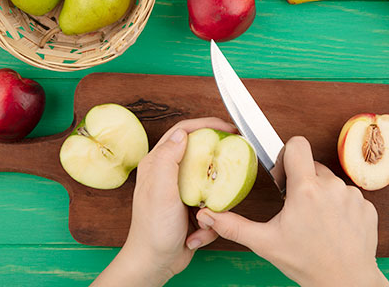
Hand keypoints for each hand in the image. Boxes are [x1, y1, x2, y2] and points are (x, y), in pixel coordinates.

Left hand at [92, 117, 236, 286]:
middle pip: (200, 153)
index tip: (227, 128)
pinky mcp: (192, 208)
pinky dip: (210, 222)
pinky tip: (197, 232)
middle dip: (217, 163)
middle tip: (235, 161)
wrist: (155, 263)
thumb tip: (181, 133)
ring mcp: (182, 191)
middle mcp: (169, 173)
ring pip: (210, 182)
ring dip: (214, 202)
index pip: (183, 132)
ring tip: (205, 216)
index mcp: (157, 163)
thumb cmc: (153, 229)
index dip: (206, 125)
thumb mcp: (160, 190)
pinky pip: (212, 206)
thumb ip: (168, 159)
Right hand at [196, 136, 388, 286]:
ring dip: (322, 194)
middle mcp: (331, 186)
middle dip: (302, 181)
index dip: (287, 153)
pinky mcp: (367, 205)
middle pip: (311, 165)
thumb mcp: (265, 243)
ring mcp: (352, 195)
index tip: (284, 173)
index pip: (297, 144)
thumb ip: (233, 226)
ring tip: (316, 221)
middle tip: (297, 208)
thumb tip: (207, 215)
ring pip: (330, 181)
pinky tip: (334, 227)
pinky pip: (348, 195)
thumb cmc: (306, 263)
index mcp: (305, 189)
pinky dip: (340, 206)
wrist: (346, 281)